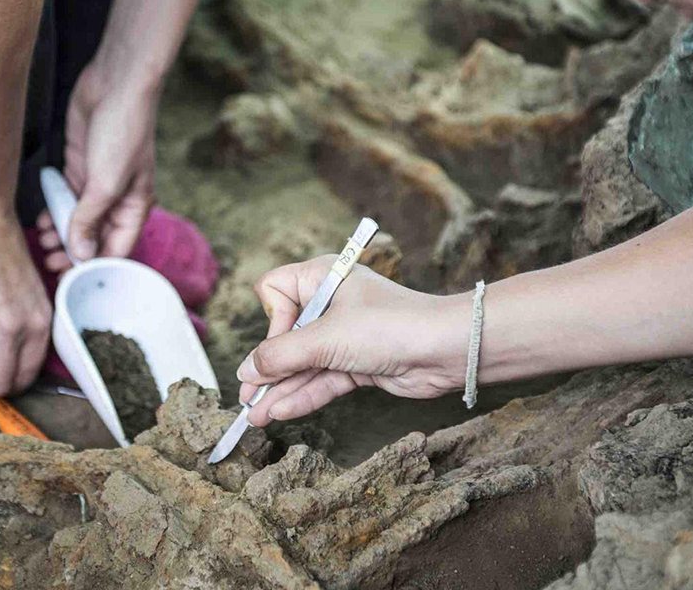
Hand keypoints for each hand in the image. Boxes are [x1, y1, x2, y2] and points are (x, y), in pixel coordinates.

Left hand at [38, 62, 156, 271]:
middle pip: (94, 238)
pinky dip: (54, 211)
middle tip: (49, 262)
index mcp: (134, 208)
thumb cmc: (124, 131)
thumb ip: (91, 218)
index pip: (116, 250)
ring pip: (77, 220)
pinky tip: (41, 219)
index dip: (93, 266)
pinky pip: (66, 199)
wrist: (116, 85)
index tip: (68, 278)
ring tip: (42, 241)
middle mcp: (118, 200)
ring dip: (60, 233)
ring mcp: (98, 185)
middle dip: (72, 252)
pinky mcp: (80, 168)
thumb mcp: (107, 182)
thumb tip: (81, 252)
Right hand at [234, 256, 470, 425]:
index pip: (275, 291)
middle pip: (285, 335)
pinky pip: (321, 379)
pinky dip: (302, 395)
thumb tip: (247, 371)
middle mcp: (331, 303)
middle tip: (247, 396)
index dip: (273, 320)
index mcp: (322, 277)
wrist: (446, 350)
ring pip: (303, 363)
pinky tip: (279, 413)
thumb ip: (282, 357)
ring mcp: (344, 335)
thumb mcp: (327, 339)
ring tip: (255, 416)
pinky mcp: (357, 363)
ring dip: (281, 389)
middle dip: (268, 367)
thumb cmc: (391, 325)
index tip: (283, 340)